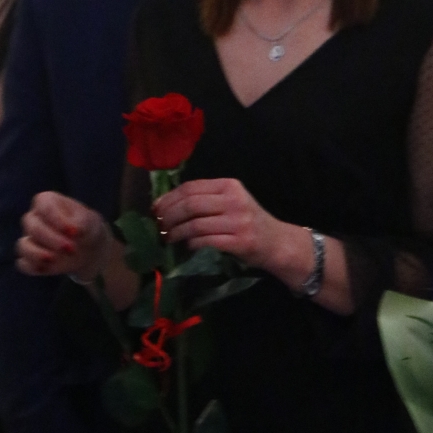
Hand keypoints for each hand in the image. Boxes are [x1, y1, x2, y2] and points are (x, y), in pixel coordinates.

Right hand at [17, 192, 110, 282]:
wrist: (89, 248)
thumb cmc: (87, 227)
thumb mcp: (91, 220)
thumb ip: (83, 222)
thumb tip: (74, 230)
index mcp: (48, 202)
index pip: (43, 205)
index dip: (56, 219)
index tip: (73, 231)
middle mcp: (34, 218)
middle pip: (32, 227)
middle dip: (51, 239)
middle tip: (71, 248)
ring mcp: (30, 239)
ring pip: (23, 245)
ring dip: (37, 254)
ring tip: (54, 259)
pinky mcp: (30, 259)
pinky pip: (23, 264)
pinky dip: (32, 267)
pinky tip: (46, 268)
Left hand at [154, 178, 290, 268]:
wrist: (276, 242)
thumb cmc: (248, 221)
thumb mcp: (230, 202)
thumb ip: (206, 199)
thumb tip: (165, 205)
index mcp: (229, 185)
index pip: (191, 187)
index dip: (169, 198)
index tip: (155, 209)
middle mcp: (234, 200)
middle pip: (191, 204)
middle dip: (169, 216)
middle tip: (159, 226)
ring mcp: (239, 221)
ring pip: (196, 224)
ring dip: (176, 232)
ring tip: (168, 237)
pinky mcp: (240, 242)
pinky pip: (206, 241)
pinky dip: (191, 244)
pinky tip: (186, 246)